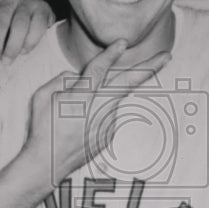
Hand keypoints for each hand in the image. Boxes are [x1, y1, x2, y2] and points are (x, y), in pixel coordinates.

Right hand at [24, 40, 169, 184]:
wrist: (48, 165)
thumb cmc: (42, 129)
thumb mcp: (42, 97)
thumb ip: (62, 80)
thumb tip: (77, 77)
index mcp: (81, 98)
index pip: (99, 70)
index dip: (111, 54)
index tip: (122, 42)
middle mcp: (99, 110)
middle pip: (127, 83)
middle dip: (149, 67)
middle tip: (166, 55)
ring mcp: (107, 124)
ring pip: (111, 98)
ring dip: (101, 98)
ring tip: (74, 115)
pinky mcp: (110, 134)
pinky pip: (106, 113)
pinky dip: (96, 112)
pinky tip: (79, 126)